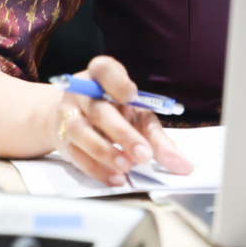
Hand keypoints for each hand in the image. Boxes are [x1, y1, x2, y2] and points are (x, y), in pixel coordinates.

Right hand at [50, 55, 191, 185]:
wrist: (74, 119)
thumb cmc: (115, 113)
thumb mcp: (138, 116)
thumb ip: (158, 138)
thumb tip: (183, 166)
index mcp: (100, 76)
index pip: (104, 69)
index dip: (117, 82)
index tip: (133, 96)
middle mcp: (81, 92)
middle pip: (99, 110)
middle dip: (122, 134)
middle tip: (144, 155)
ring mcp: (68, 115)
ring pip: (81, 132)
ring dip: (105, 152)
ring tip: (127, 166)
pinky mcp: (62, 140)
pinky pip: (76, 155)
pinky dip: (96, 168)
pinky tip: (115, 177)